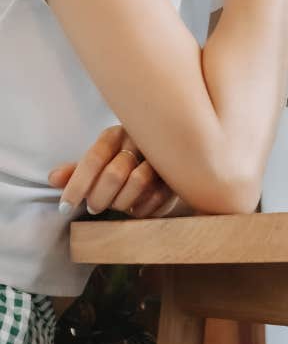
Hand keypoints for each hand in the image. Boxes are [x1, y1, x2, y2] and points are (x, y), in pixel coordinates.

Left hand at [49, 125, 177, 218]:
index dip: (76, 186)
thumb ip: (76, 171)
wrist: (164, 152)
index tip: (65, 208)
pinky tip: (135, 210)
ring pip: (139, 182)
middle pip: (115, 173)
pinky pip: (159, 195)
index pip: (93, 159)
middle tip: (94, 208)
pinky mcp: (177, 172)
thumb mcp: (97, 161)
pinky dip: (143, 209)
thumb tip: (53, 179)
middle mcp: (139, 139)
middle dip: (99, 198)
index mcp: (115, 134)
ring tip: (116, 207)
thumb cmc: (120, 160)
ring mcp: (161, 155)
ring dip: (122, 203)